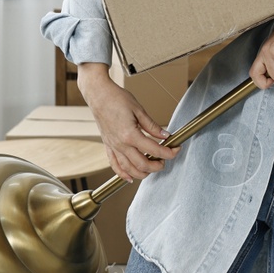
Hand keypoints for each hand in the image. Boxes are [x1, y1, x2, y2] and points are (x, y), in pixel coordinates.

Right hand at [77, 63, 178, 181]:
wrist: (98, 95)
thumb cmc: (116, 99)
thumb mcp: (139, 110)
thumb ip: (152, 126)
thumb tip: (165, 135)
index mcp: (130, 134)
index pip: (154, 150)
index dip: (168, 152)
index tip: (175, 150)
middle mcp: (120, 144)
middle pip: (142, 164)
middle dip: (157, 166)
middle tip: (165, 160)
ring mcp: (113, 146)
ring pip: (128, 169)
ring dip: (142, 173)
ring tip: (152, 168)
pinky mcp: (107, 146)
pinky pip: (114, 165)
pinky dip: (122, 174)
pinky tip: (130, 177)